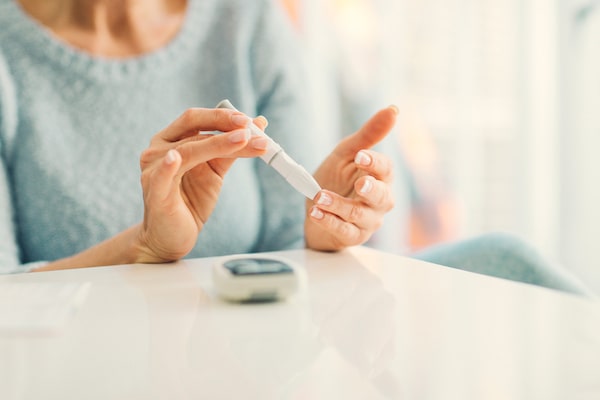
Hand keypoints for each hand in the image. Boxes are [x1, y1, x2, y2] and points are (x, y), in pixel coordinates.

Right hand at [134, 108, 267, 262]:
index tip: (250, 121)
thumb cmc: (191, 201)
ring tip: (243, 140)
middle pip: (192, 127)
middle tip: (248, 127)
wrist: (172, 238)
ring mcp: (153, 170)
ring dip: (218, 144)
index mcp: (171, 140)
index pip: (196, 118)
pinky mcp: (155, 192)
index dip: (223, 116)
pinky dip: (168, 166)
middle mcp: (158, 150)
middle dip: (223, 124)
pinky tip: (175, 158)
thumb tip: (259, 126)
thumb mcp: (215, 172)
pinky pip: (162, 176)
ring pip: (188, 150)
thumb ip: (233, 150)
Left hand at [305, 106, 397, 250]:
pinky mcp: (351, 236)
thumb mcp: (347, 153)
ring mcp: (367, 221)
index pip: (386, 170)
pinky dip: (329, 221)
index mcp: (380, 178)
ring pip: (360, 215)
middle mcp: (379, 201)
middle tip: (360, 184)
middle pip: (383, 197)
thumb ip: (368, 134)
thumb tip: (393, 109)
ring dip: (340, 206)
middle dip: (371, 190)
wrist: (317, 208)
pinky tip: (316, 213)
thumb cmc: (337, 179)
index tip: (360, 156)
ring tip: (320, 197)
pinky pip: (343, 230)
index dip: (375, 163)